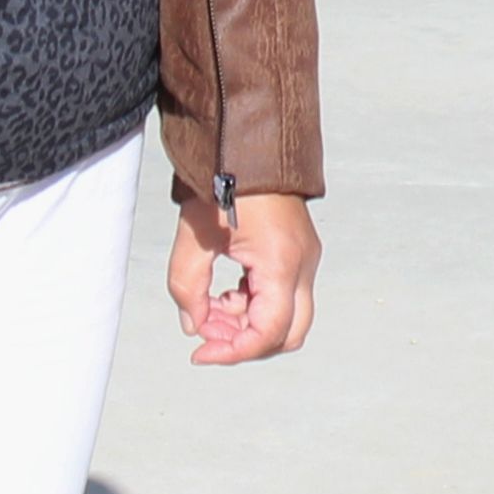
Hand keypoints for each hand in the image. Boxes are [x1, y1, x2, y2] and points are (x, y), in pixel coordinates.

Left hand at [171, 188, 318, 365]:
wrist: (248, 141)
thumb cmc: (224, 180)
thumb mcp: (194, 238)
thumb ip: (188, 288)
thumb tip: (193, 325)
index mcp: (281, 263)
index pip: (268, 333)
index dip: (233, 352)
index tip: (201, 352)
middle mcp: (302, 264)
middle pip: (287, 334)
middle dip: (245, 343)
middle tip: (208, 334)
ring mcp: (304, 258)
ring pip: (286, 317)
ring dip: (247, 324)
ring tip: (208, 307)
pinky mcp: (297, 252)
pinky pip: (283, 296)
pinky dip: (254, 305)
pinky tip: (225, 292)